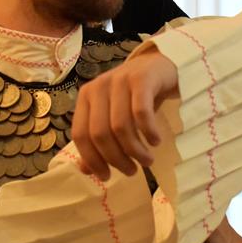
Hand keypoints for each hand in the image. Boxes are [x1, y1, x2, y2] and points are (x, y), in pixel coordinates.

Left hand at [71, 46, 177, 179]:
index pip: (80, 135)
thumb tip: (86, 170)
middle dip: (116, 159)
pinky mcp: (141, 79)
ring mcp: (120, 80)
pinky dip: (148, 131)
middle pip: (100, 133)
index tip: (107, 177)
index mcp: (86, 97)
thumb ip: (98, 140)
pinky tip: (156, 141)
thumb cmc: (134, 95)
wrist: (160, 65)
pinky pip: (141, 112)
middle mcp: (99, 87)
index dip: (92, 159)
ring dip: (135, 150)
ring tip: (147, 160)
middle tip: (132, 171)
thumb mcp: (113, 116)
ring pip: (121, 126)